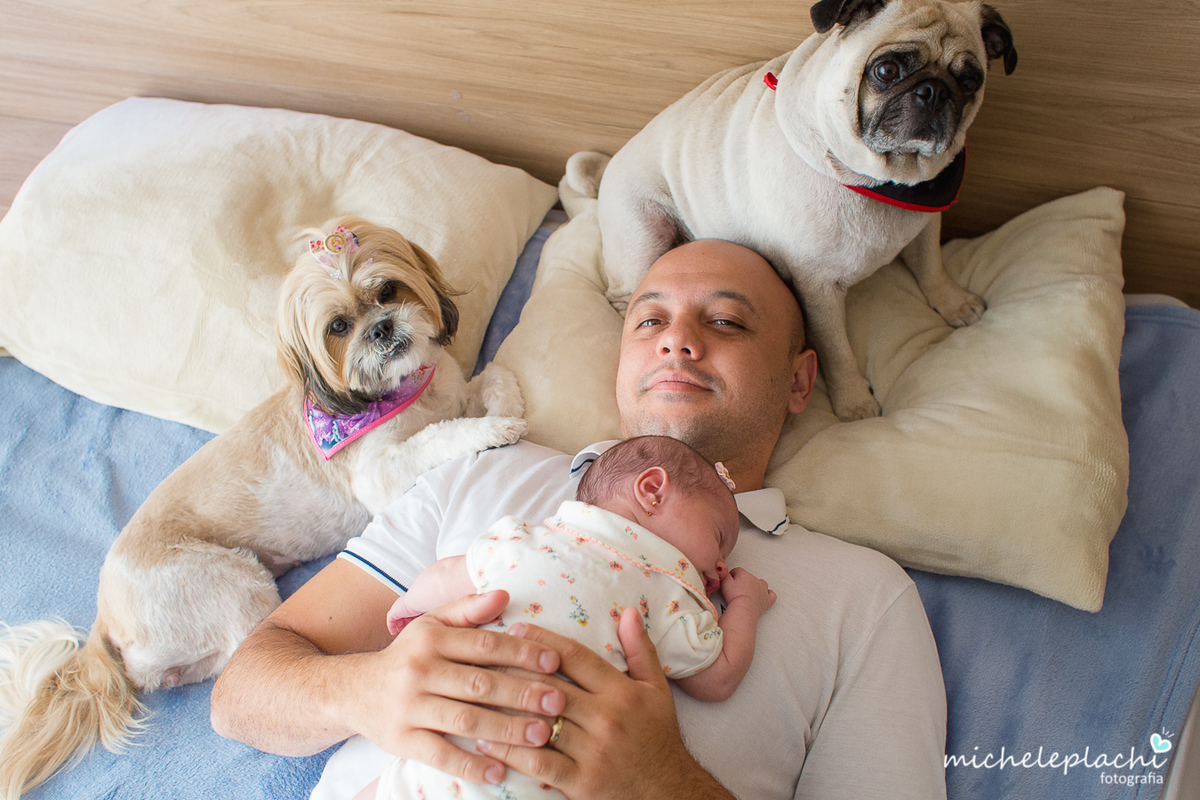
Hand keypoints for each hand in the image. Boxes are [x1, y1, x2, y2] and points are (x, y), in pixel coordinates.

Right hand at [354, 590, 567, 785]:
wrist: (352, 691)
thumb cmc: (407, 656)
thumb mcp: (431, 625)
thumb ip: (468, 610)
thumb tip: (505, 593)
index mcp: (432, 639)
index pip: (485, 645)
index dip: (522, 652)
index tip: (554, 662)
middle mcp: (419, 671)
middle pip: (480, 684)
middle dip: (523, 693)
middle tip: (559, 702)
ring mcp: (409, 707)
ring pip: (465, 720)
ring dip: (506, 730)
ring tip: (542, 735)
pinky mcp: (401, 740)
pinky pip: (439, 755)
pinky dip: (469, 765)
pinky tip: (498, 772)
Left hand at [475, 607, 733, 799]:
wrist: (670, 791)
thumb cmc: (659, 736)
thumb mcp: (657, 689)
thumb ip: (640, 649)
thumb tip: (629, 611)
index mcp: (621, 691)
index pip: (575, 656)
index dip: (543, 640)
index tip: (515, 629)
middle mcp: (606, 717)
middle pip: (550, 686)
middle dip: (514, 670)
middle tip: (483, 658)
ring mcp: (593, 751)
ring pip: (539, 723)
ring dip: (504, 710)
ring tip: (475, 698)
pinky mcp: (582, 781)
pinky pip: (539, 762)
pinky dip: (510, 752)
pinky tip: (487, 742)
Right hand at [719, 567, 775, 617]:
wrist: (743, 609)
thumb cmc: (734, 597)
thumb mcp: (724, 582)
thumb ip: (725, 574)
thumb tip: (726, 572)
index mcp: (745, 575)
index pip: (738, 570)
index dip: (732, 575)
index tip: (729, 581)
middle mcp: (755, 580)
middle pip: (749, 577)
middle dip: (743, 581)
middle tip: (736, 590)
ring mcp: (763, 590)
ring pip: (761, 583)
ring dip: (756, 586)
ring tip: (749, 592)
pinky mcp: (767, 600)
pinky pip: (771, 594)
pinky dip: (768, 594)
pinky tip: (763, 596)